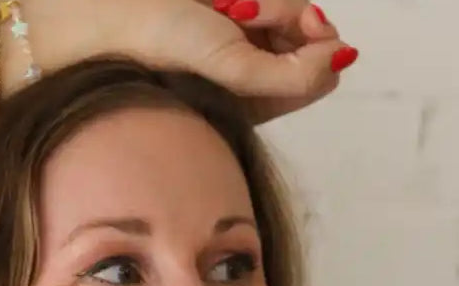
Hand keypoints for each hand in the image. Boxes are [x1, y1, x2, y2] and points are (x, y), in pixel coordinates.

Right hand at [35, 0, 357, 125]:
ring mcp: (243, 35)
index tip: (305, 31)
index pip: (321, 73)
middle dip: (290, 18)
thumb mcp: (238, 74)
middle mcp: (255, 71)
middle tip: (251, 14)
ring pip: (289, 8)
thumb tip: (345, 56)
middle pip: (308, 37)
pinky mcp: (234, 10)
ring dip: (271, 1)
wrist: (113, 16)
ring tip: (230, 6)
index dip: (321, 48)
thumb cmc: (166, 52)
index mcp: (260, 103)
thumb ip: (296, 75)